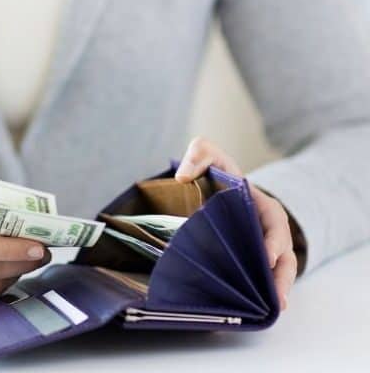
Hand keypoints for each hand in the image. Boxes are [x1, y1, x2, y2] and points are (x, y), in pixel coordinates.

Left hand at [175, 137, 296, 310]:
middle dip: (280, 276)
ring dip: (275, 290)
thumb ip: (198, 155)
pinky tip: (248, 310)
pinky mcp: (249, 262)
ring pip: (276, 271)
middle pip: (282, 254)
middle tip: (277, 298)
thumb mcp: (208, 154)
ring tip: (272, 310)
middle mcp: (266, 229)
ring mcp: (260, 247)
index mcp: (261, 205)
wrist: (214, 187)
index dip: (273, 240)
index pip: (274, 221)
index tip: (265, 257)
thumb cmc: (215, 171)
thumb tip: (183, 175)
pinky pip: (259, 279)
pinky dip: (257, 293)